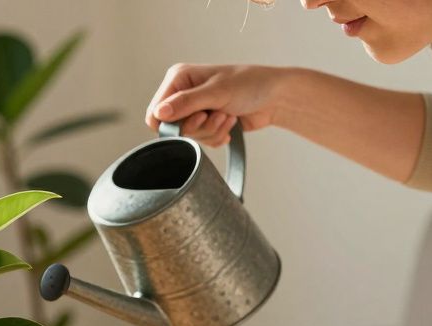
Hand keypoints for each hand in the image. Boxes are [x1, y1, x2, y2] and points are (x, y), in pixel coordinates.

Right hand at [146, 64, 287, 146]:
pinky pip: (202, 141)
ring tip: (227, 116)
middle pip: (172, 128)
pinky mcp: (206, 123)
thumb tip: (159, 113)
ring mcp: (195, 109)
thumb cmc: (251, 84)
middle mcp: (183, 93)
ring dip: (211, 131)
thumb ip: (186, 103)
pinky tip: (230, 123)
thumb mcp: (216, 92)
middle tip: (216, 114)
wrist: (276, 97)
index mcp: (178, 78)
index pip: (155, 112)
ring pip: (189, 136)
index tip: (197, 117)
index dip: (172, 122)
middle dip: (198, 127)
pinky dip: (217, 136)